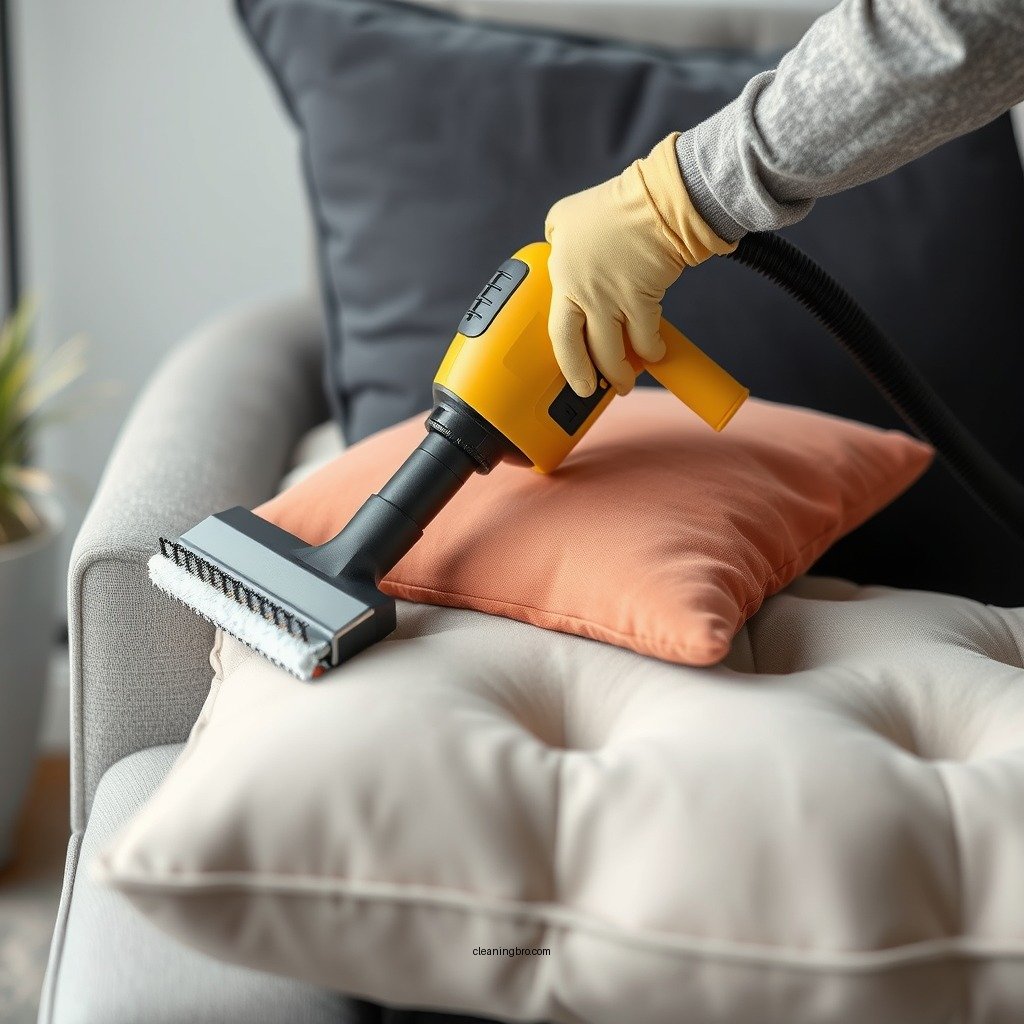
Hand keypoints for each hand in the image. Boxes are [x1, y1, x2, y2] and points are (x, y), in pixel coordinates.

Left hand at [545, 133, 735, 396]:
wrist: (661, 201)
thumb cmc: (619, 205)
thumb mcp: (566, 216)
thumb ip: (556, 239)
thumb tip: (556, 252)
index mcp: (561, 274)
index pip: (555, 329)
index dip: (563, 357)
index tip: (568, 371)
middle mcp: (582, 291)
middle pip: (578, 349)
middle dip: (584, 376)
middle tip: (591, 390)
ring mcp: (611, 298)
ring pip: (613, 352)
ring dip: (620, 372)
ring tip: (626, 381)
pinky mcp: (642, 300)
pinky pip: (645, 339)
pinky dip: (650, 351)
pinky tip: (654, 354)